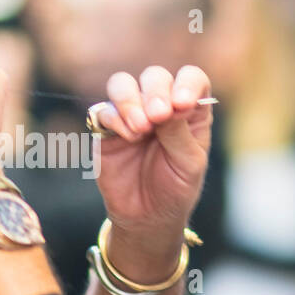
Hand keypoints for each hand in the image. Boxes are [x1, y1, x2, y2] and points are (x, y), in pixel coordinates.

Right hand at [90, 64, 212, 236]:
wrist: (147, 217)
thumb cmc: (175, 188)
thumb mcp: (189, 164)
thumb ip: (179, 132)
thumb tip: (166, 105)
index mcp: (188, 111)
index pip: (191, 79)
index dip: (187, 84)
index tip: (183, 104)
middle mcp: (158, 106)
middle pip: (154, 77)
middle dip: (156, 92)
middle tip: (159, 116)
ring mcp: (130, 115)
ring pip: (122, 84)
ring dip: (130, 100)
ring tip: (140, 128)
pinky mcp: (106, 130)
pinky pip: (103, 111)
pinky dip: (115, 119)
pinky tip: (128, 138)